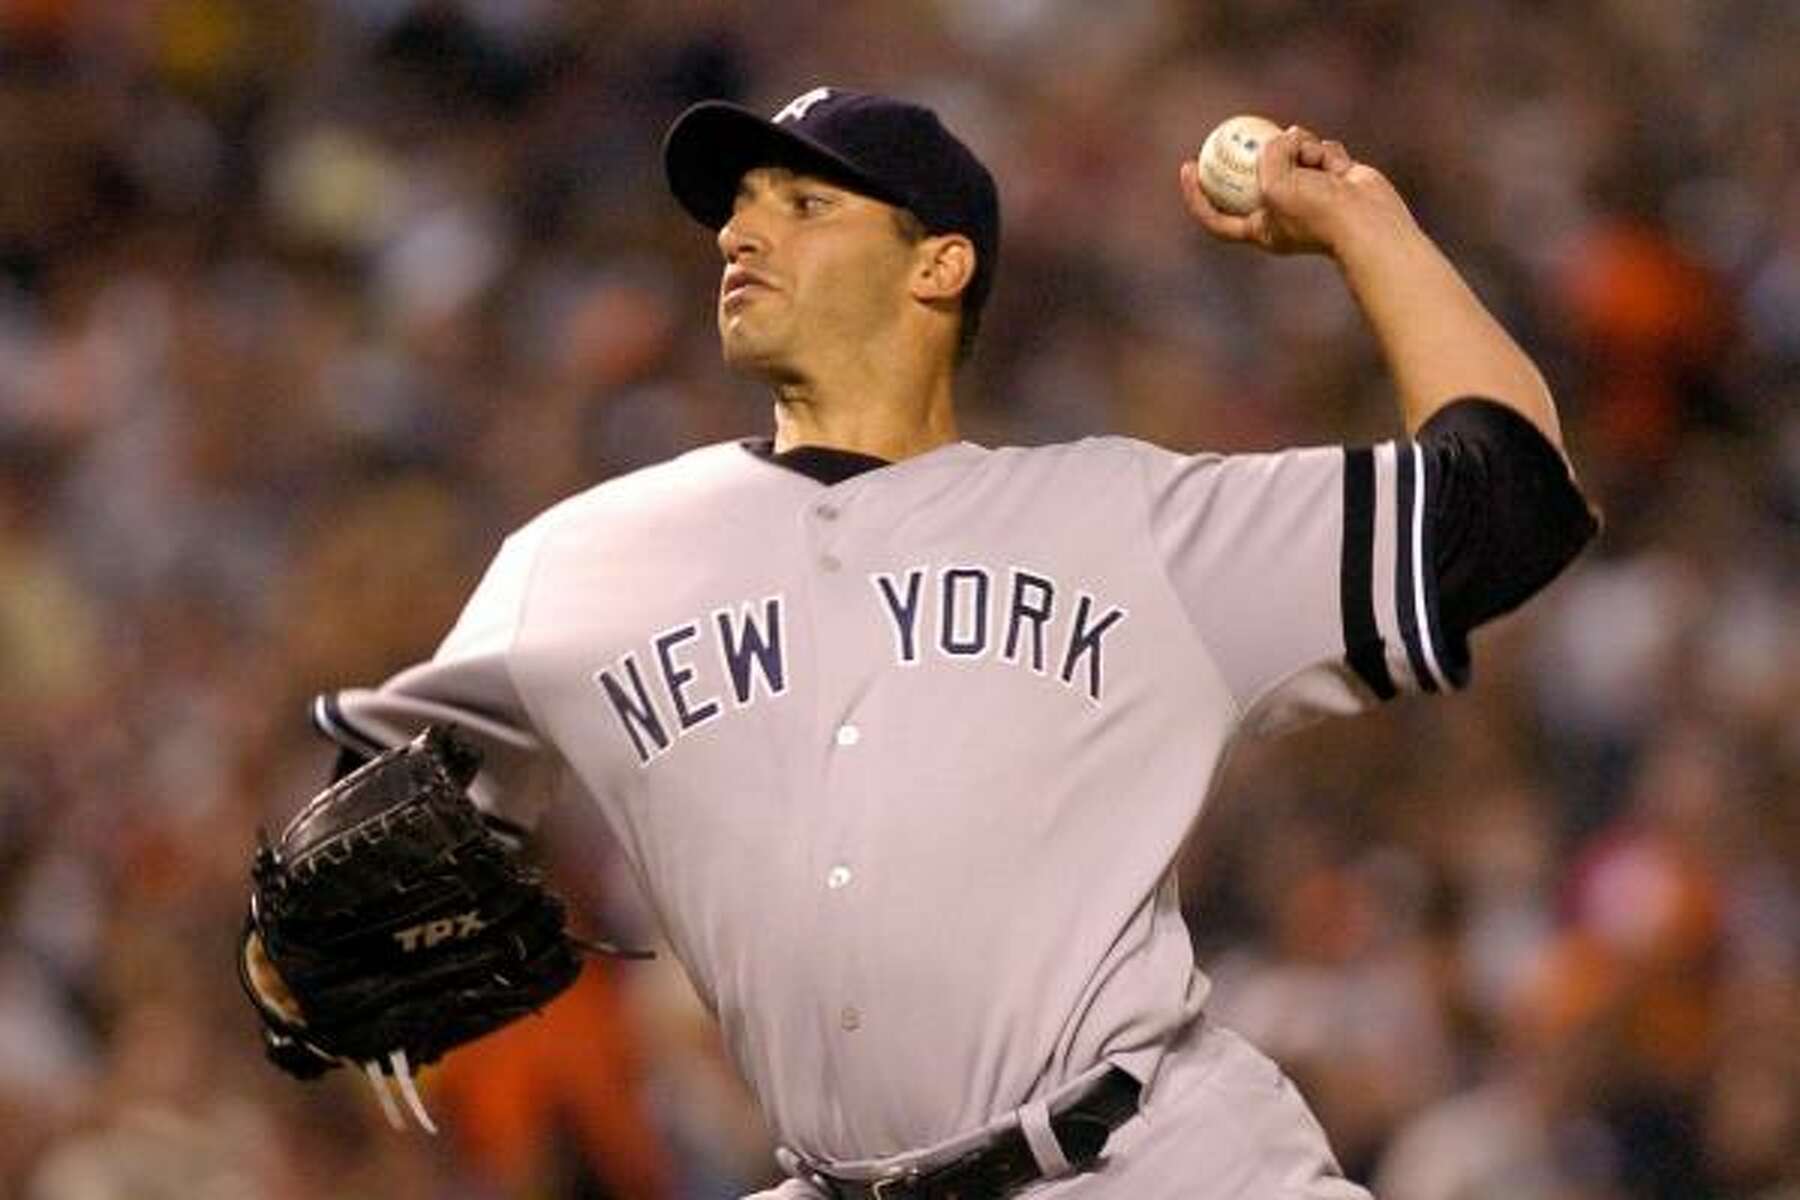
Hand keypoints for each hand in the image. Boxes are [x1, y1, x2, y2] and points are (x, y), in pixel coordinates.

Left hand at [1179, 126, 1413, 256]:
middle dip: (1259, 153)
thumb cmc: (1317, 213)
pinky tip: (1339, 166)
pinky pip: (1320, 151)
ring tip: (1314, 160)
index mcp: (1260, 229)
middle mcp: (1282, 212)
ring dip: (1301, 149)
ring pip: (1291, 153)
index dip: (1196, 195)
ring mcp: (1308, 193)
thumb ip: (1268, 156)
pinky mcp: (1332, 178)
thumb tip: (1283, 138)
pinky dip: (1327, 153)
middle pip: (1257, 174)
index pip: (1217, 217)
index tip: (1187, 166)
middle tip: (1244, 131)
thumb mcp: (1275, 183)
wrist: (1367, 222)